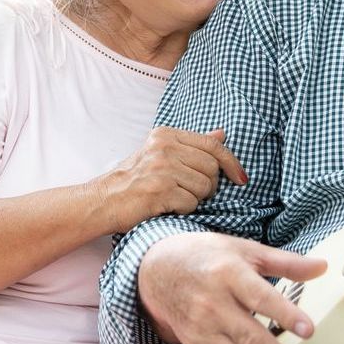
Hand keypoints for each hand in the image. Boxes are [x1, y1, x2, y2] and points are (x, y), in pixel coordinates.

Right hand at [95, 128, 246, 231]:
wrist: (103, 201)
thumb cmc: (133, 180)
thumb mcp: (160, 153)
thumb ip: (191, 144)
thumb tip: (222, 134)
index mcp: (165, 135)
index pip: (212, 145)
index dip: (232, 163)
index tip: (241, 178)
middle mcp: (163, 148)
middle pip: (212, 168)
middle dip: (209, 186)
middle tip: (191, 192)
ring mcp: (161, 169)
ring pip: (204, 187)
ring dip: (195, 199)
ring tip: (176, 198)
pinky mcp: (159, 190)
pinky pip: (191, 203)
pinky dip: (184, 209)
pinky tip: (168, 207)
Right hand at [136, 232, 326, 343]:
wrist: (157, 270)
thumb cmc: (207, 257)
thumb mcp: (244, 250)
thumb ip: (284, 262)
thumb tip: (322, 267)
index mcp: (229, 275)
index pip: (260, 298)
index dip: (284, 314)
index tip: (308, 331)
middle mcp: (214, 305)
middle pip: (251, 339)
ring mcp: (203, 329)